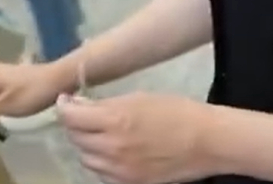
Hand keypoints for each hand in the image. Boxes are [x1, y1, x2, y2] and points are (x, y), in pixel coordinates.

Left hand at [57, 92, 221, 183]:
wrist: (208, 141)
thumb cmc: (176, 111)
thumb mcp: (139, 98)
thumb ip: (106, 105)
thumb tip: (79, 104)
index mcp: (114, 121)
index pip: (71, 116)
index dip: (64, 106)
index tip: (66, 101)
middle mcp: (112, 148)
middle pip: (75, 138)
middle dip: (75, 125)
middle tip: (84, 115)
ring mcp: (120, 171)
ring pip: (86, 159)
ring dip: (87, 145)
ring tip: (100, 134)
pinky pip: (103, 174)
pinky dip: (102, 163)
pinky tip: (113, 152)